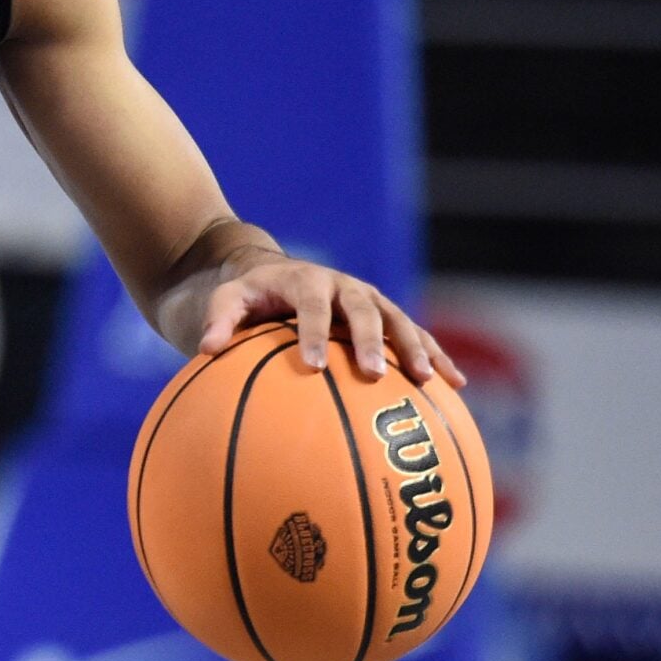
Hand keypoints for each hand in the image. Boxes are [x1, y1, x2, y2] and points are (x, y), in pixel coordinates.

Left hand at [198, 258, 464, 385]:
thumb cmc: (248, 293)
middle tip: (375, 374)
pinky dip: (436, 356)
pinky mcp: (386, 316)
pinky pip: (415, 336)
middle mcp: (345, 286)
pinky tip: (456, 386)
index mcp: (306, 280)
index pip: (311, 305)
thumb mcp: (227, 299)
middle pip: (364, 310)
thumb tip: (205, 349)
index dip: (314, 333)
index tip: (314, 366)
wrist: (275, 274)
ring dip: (416, 348)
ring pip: (398, 321)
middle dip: (371, 341)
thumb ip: (218, 319)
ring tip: (430, 380)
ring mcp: (370, 300)